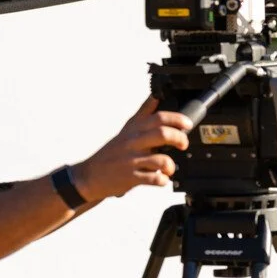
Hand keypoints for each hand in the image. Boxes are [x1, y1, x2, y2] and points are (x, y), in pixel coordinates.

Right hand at [72, 97, 192, 201]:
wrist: (89, 175)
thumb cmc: (112, 152)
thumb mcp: (127, 129)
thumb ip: (143, 114)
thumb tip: (156, 97)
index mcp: (133, 129)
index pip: (158, 117)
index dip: (176, 118)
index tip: (187, 123)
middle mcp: (133, 142)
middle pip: (162, 134)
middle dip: (179, 139)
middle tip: (184, 144)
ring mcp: (132, 160)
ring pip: (161, 159)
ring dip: (170, 165)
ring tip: (169, 168)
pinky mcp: (131, 177)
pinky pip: (154, 179)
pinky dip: (162, 180)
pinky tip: (160, 179)